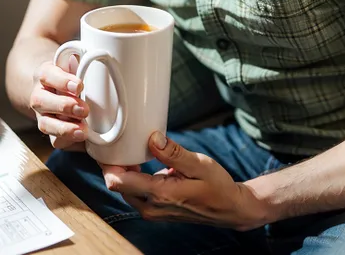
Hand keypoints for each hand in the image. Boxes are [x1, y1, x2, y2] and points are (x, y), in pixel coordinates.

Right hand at [30, 59, 88, 149]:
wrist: (55, 87)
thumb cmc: (71, 73)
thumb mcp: (75, 61)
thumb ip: (84, 60)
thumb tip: (100, 57)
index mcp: (46, 73)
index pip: (48, 74)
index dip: (62, 81)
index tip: (80, 85)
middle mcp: (40, 94)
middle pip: (42, 101)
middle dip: (64, 107)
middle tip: (85, 109)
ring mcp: (42, 115)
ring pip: (45, 124)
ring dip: (64, 129)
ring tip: (83, 131)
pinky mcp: (51, 131)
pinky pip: (54, 141)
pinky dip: (68, 142)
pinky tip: (81, 140)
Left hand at [101, 131, 268, 230]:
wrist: (228, 208)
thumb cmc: (217, 185)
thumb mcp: (199, 164)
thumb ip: (173, 153)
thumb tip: (152, 138)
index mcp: (160, 194)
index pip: (118, 181)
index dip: (108, 163)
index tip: (108, 144)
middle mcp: (151, 207)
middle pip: (118, 186)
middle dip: (114, 165)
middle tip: (118, 142)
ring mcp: (153, 212)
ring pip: (126, 190)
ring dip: (124, 172)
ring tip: (129, 149)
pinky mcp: (156, 211)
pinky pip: (136, 194)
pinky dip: (134, 179)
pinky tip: (141, 163)